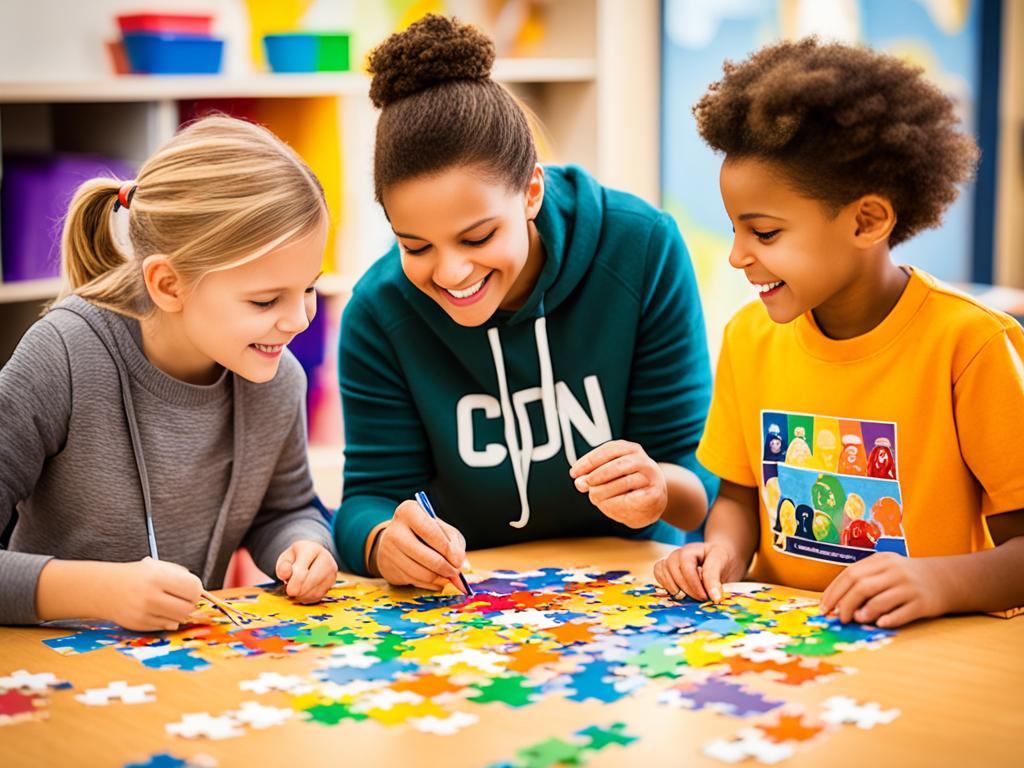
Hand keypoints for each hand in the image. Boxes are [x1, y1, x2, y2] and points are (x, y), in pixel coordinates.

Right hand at [98, 557, 202, 631]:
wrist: (103, 588)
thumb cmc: (135, 576)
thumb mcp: (156, 566)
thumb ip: (179, 575)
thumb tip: (200, 590)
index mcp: (157, 577)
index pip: (192, 588)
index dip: (196, 590)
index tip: (193, 588)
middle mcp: (150, 596)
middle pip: (188, 607)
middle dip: (190, 603)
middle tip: (184, 598)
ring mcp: (144, 612)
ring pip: (178, 619)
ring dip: (180, 612)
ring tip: (171, 603)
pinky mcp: (139, 625)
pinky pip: (165, 625)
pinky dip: (167, 619)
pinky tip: (159, 610)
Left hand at [276, 540, 337, 602]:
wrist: (311, 557)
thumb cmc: (296, 558)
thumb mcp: (286, 558)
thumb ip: (282, 566)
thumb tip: (284, 574)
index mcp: (312, 549)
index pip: (301, 572)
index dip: (291, 584)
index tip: (286, 587)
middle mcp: (326, 558)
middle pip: (310, 582)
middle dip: (297, 591)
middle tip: (290, 590)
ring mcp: (331, 571)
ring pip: (315, 591)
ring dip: (302, 596)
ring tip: (296, 590)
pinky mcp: (333, 582)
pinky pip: (319, 596)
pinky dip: (308, 598)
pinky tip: (303, 593)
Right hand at [373, 500, 467, 592]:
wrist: (398, 540)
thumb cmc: (426, 532)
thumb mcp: (443, 530)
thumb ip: (455, 545)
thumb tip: (463, 565)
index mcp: (409, 511)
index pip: (429, 531)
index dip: (447, 549)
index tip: (458, 560)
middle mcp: (394, 529)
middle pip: (424, 555)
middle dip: (445, 568)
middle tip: (456, 572)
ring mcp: (388, 550)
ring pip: (420, 572)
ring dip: (439, 578)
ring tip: (448, 575)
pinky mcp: (387, 567)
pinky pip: (414, 581)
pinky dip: (430, 583)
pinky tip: (436, 578)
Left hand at [570, 440, 666, 527]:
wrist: (652, 501)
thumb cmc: (624, 486)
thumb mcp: (606, 478)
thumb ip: (591, 478)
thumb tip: (579, 483)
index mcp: (628, 448)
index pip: (607, 450)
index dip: (589, 461)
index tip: (574, 473)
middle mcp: (641, 459)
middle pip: (616, 465)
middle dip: (597, 476)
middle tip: (583, 486)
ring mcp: (650, 475)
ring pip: (625, 482)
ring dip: (605, 492)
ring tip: (595, 499)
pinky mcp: (655, 493)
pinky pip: (633, 499)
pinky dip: (618, 503)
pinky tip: (609, 506)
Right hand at [653, 541, 745, 602]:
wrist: (719, 558)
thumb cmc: (722, 563)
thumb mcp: (726, 570)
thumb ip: (718, 581)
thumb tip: (714, 597)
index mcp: (701, 549)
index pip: (694, 566)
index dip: (701, 584)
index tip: (712, 597)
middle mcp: (684, 550)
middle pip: (678, 568)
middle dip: (689, 588)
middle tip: (701, 599)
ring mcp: (674, 556)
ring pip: (665, 569)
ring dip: (675, 587)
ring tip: (688, 597)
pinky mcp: (667, 564)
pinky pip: (658, 570)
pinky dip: (664, 582)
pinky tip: (677, 591)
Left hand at [819, 552, 945, 627]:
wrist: (944, 579)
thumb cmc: (905, 578)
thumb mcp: (885, 570)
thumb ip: (864, 580)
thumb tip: (838, 603)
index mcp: (881, 560)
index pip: (850, 574)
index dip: (834, 592)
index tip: (824, 607)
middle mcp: (894, 571)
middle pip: (861, 586)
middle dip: (844, 603)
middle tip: (838, 618)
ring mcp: (909, 586)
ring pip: (880, 599)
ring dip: (864, 611)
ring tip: (855, 620)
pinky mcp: (923, 603)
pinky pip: (902, 613)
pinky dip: (889, 619)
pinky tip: (879, 624)